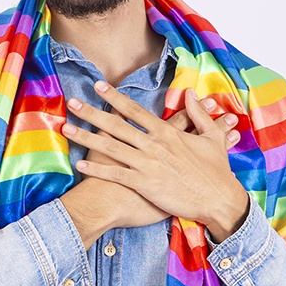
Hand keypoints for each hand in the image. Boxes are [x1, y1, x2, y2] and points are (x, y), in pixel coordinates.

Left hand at [61, 81, 249, 242]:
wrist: (219, 199)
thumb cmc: (216, 171)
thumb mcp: (213, 137)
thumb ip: (198, 114)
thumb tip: (191, 93)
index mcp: (167, 132)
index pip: (135, 110)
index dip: (115, 97)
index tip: (98, 86)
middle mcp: (154, 145)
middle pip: (116, 125)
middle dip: (92, 113)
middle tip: (72, 102)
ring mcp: (148, 164)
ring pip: (111, 147)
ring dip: (87, 137)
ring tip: (67, 128)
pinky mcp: (145, 184)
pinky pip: (115, 174)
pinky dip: (97, 169)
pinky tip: (81, 164)